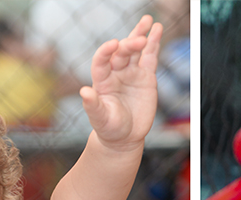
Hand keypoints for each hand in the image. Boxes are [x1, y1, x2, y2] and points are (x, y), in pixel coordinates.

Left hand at [80, 15, 161, 150]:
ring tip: (148, 21)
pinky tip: (156, 30)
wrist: (125, 137)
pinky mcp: (146, 76)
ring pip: (136, 50)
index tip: (113, 44)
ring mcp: (131, 72)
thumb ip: (92, 105)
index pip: (101, 60)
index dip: (105, 51)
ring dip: (140, 35)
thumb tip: (84, 92)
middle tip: (139, 40)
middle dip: (129, 45)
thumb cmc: (109, 128)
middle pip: (121, 53)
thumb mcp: (100, 118)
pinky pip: (150, 57)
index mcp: (102, 80)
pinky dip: (154, 44)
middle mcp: (116, 72)